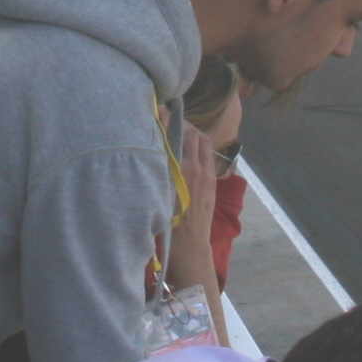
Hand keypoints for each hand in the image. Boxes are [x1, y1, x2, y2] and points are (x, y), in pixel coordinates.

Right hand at [170, 123, 219, 270]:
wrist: (189, 250)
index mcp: (183, 169)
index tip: (157, 110)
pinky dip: (199, 148)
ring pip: (204, 143)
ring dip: (193, 134)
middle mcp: (198, 168)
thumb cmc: (166, 227)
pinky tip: (187, 152)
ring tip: (178, 133)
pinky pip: (208, 157)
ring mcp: (208, 176)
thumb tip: (150, 146)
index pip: (179, 132)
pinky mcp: (212, 185)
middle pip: (195, 133)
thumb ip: (156, 167)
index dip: (168, 118)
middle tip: (167, 121)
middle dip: (182, 124)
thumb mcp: (156, 194)